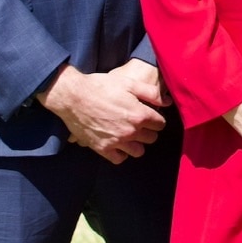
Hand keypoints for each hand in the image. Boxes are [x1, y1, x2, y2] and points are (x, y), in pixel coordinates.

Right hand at [39, 64, 166, 163]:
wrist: (73, 96)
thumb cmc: (101, 86)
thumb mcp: (129, 83)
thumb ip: (151, 93)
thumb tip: (168, 102)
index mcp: (139, 114)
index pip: (160, 124)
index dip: (157, 119)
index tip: (151, 116)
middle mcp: (130, 131)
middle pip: (151, 138)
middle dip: (149, 131)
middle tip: (141, 124)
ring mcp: (116, 142)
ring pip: (138, 151)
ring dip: (137, 144)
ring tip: (131, 135)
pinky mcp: (102, 148)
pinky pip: (119, 159)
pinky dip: (121, 153)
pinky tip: (119, 144)